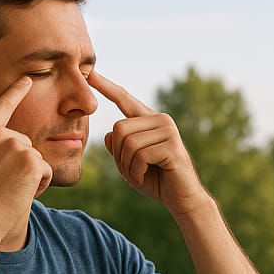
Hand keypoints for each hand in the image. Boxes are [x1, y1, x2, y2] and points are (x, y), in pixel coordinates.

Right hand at [0, 76, 52, 236]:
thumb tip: (8, 141)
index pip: (1, 106)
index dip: (15, 92)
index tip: (27, 79)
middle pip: (25, 143)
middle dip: (21, 165)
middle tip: (2, 184)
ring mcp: (16, 145)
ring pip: (36, 158)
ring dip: (29, 177)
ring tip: (8, 190)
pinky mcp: (32, 161)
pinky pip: (45, 171)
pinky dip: (39, 186)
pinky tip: (20, 194)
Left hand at [89, 72, 209, 214]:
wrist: (182, 199)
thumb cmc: (156, 180)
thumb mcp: (129, 164)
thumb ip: (119, 148)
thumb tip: (109, 133)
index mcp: (149, 120)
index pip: (124, 99)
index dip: (106, 87)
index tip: (91, 74)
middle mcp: (160, 120)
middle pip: (119, 128)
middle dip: (119, 156)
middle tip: (131, 171)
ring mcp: (168, 131)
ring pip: (128, 143)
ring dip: (127, 166)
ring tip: (139, 175)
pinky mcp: (172, 145)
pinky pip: (140, 156)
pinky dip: (136, 172)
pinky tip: (145, 178)